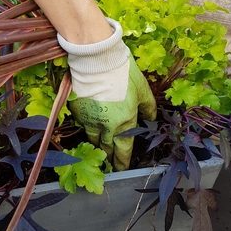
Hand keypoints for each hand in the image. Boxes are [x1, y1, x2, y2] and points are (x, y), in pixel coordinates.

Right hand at [57, 19, 156, 169]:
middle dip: (108, 158)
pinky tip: (89, 129)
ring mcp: (90, 120)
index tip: (121, 169)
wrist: (97, 61)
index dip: (122, 161)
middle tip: (108, 166)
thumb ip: (148, 107)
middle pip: (106, 148)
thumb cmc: (124, 74)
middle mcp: (106, 127)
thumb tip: (152, 118)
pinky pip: (83, 125)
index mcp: (124, 123)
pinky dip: (87, 129)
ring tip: (98, 152)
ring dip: (96, 147)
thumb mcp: (143, 89)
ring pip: (92, 140)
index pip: (123, 149)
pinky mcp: (78, 112)